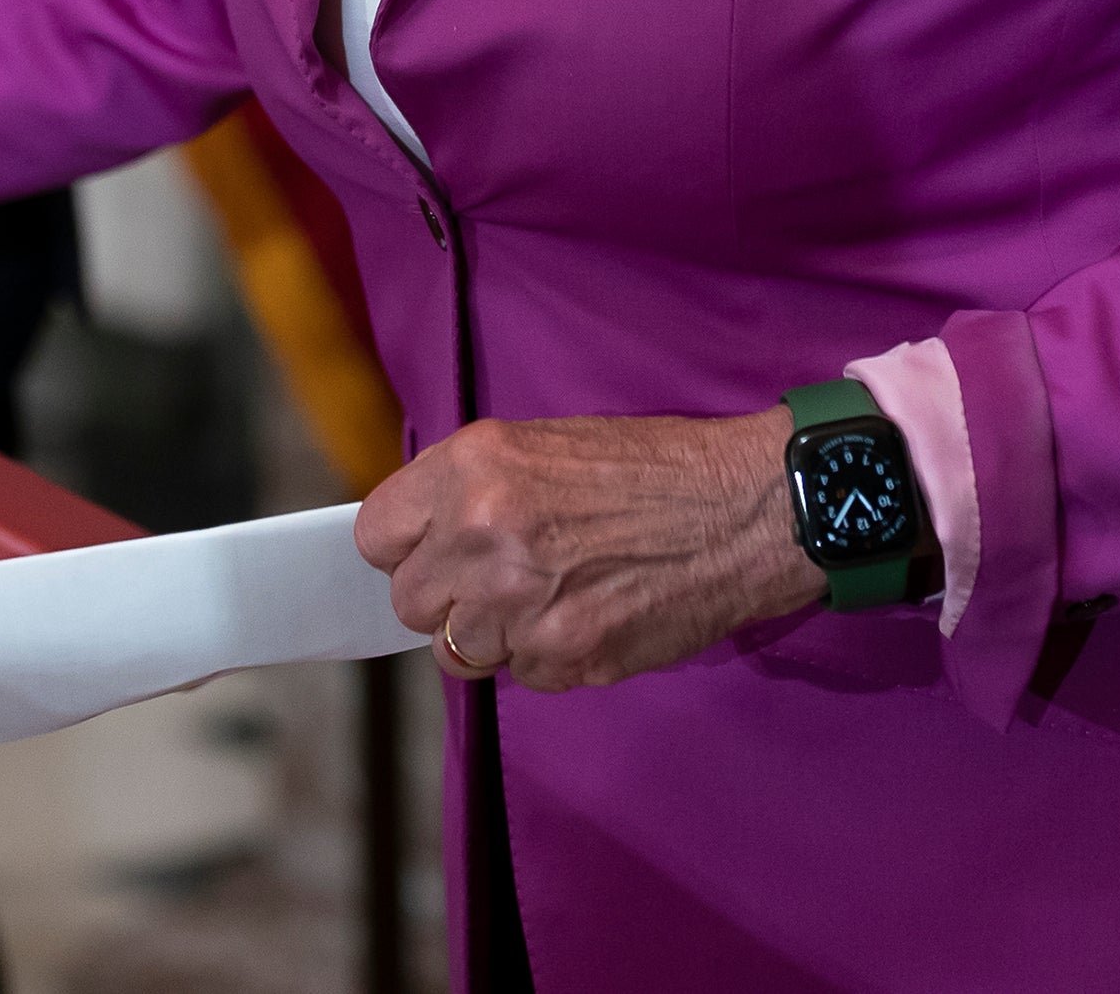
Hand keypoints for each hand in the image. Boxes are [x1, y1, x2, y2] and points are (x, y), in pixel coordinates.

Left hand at [356, 407, 821, 690]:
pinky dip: (548, 656)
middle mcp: (482, 535)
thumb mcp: (542, 445)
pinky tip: (590, 615)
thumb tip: (425, 543)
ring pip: (458, 650)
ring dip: (496, 634)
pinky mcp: (565, 655)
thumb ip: (471, 493)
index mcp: (471, 469)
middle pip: (409, 602)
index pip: (375, 536)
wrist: (744, 508)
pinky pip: (522, 674)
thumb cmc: (651, 468)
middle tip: (500, 580)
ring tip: (553, 596)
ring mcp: (521, 603)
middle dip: (447, 598)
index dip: (405, 549)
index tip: (430, 554)